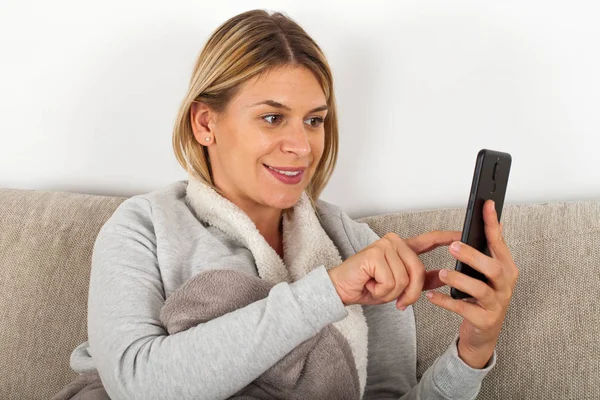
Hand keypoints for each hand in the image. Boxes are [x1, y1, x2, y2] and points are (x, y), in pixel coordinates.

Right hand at [327, 230, 461, 307]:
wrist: (341, 290)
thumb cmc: (368, 286)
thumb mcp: (399, 286)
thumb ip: (420, 279)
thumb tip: (443, 277)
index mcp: (402, 247)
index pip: (430, 240)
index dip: (448, 238)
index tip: (463, 237)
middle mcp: (394, 242)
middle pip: (418, 270)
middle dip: (409, 292)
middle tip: (397, 300)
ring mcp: (384, 246)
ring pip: (405, 279)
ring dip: (391, 293)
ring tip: (376, 287)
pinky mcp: (375, 254)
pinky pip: (391, 281)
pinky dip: (381, 291)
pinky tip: (369, 284)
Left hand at [425, 199, 519, 367]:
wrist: (483, 334)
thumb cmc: (482, 298)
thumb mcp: (487, 274)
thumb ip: (486, 252)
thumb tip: (488, 225)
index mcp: (506, 268)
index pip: (499, 243)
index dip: (493, 224)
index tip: (487, 205)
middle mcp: (505, 285)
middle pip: (493, 268)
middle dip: (473, 256)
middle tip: (453, 247)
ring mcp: (496, 304)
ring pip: (480, 290)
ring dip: (459, 279)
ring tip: (442, 273)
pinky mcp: (484, 320)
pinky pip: (464, 309)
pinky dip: (446, 301)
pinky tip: (431, 296)